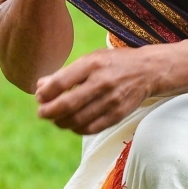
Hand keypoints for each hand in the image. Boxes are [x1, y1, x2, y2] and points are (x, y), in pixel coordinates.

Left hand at [34, 47, 164, 134]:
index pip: (61, 82)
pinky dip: (76, 129)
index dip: (45, 93)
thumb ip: (65, 73)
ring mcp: (111, 100)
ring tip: (55, 119)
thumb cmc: (112, 63)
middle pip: (68, 104)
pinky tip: (71, 124)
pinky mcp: (118, 114)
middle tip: (41, 113)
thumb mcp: (90, 59)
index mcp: (92, 64)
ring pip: (78, 120)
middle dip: (49, 111)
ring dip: (61, 122)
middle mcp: (102, 82)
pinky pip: (91, 128)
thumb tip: (40, 86)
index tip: (39, 97)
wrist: (148, 71)